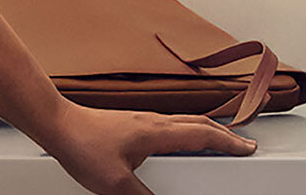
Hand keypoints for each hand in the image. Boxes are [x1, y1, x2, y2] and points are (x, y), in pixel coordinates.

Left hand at [37, 104, 255, 194]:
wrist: (58, 125)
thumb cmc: (83, 146)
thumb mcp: (115, 184)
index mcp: (157, 132)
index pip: (203, 135)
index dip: (228, 143)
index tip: (248, 148)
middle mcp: (154, 122)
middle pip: (199, 124)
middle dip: (224, 134)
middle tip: (241, 146)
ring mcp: (143, 120)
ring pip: (184, 122)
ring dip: (206, 131)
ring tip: (218, 143)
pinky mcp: (132, 124)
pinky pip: (170, 125)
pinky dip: (187, 131)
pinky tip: (178, 143)